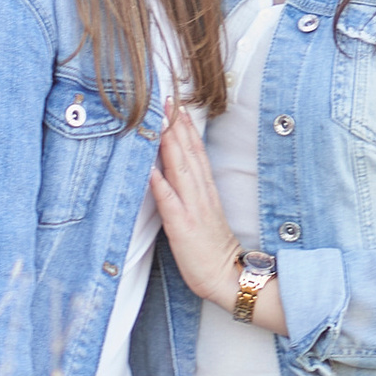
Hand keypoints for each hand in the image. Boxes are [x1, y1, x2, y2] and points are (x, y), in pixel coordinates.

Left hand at [150, 109, 284, 322]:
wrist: (227, 276)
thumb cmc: (213, 250)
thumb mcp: (206, 214)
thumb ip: (194, 193)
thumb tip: (177, 175)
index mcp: (206, 191)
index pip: (196, 152)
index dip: (186, 128)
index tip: (177, 106)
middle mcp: (200, 194)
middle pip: (188, 153)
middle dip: (176, 125)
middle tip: (167, 100)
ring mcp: (192, 208)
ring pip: (180, 169)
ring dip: (169, 143)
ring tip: (160, 120)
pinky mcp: (183, 226)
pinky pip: (169, 201)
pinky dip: (159, 182)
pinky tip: (149, 167)